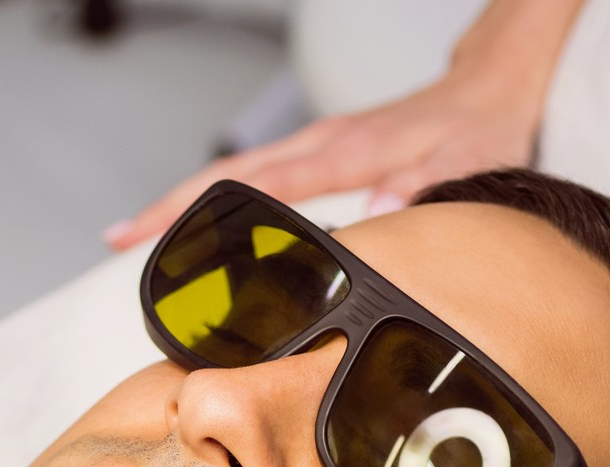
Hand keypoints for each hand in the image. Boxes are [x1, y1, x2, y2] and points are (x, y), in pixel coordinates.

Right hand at [104, 69, 541, 250]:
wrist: (492, 85)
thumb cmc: (481, 127)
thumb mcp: (466, 167)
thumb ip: (421, 191)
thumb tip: (375, 221)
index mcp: (343, 152)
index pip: (256, 186)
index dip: (202, 213)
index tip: (153, 233)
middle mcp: (320, 144)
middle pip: (226, 176)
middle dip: (169, 207)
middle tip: (117, 239)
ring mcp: (318, 145)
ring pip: (237, 174)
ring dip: (188, 203)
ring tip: (141, 235)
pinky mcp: (324, 151)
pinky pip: (260, 175)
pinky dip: (224, 198)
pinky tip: (207, 224)